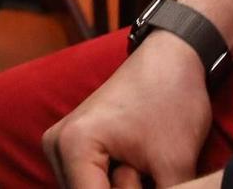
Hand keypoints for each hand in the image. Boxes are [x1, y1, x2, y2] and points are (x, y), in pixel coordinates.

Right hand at [42, 34, 213, 188]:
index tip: (150, 186)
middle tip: (152, 173)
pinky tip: (141, 172)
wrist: (173, 57)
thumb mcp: (174, 167)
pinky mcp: (73, 146)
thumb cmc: (172, 100)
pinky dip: (115, 187)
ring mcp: (61, 145)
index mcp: (74, 146)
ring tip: (148, 172)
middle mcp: (57, 145)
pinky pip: (90, 184)